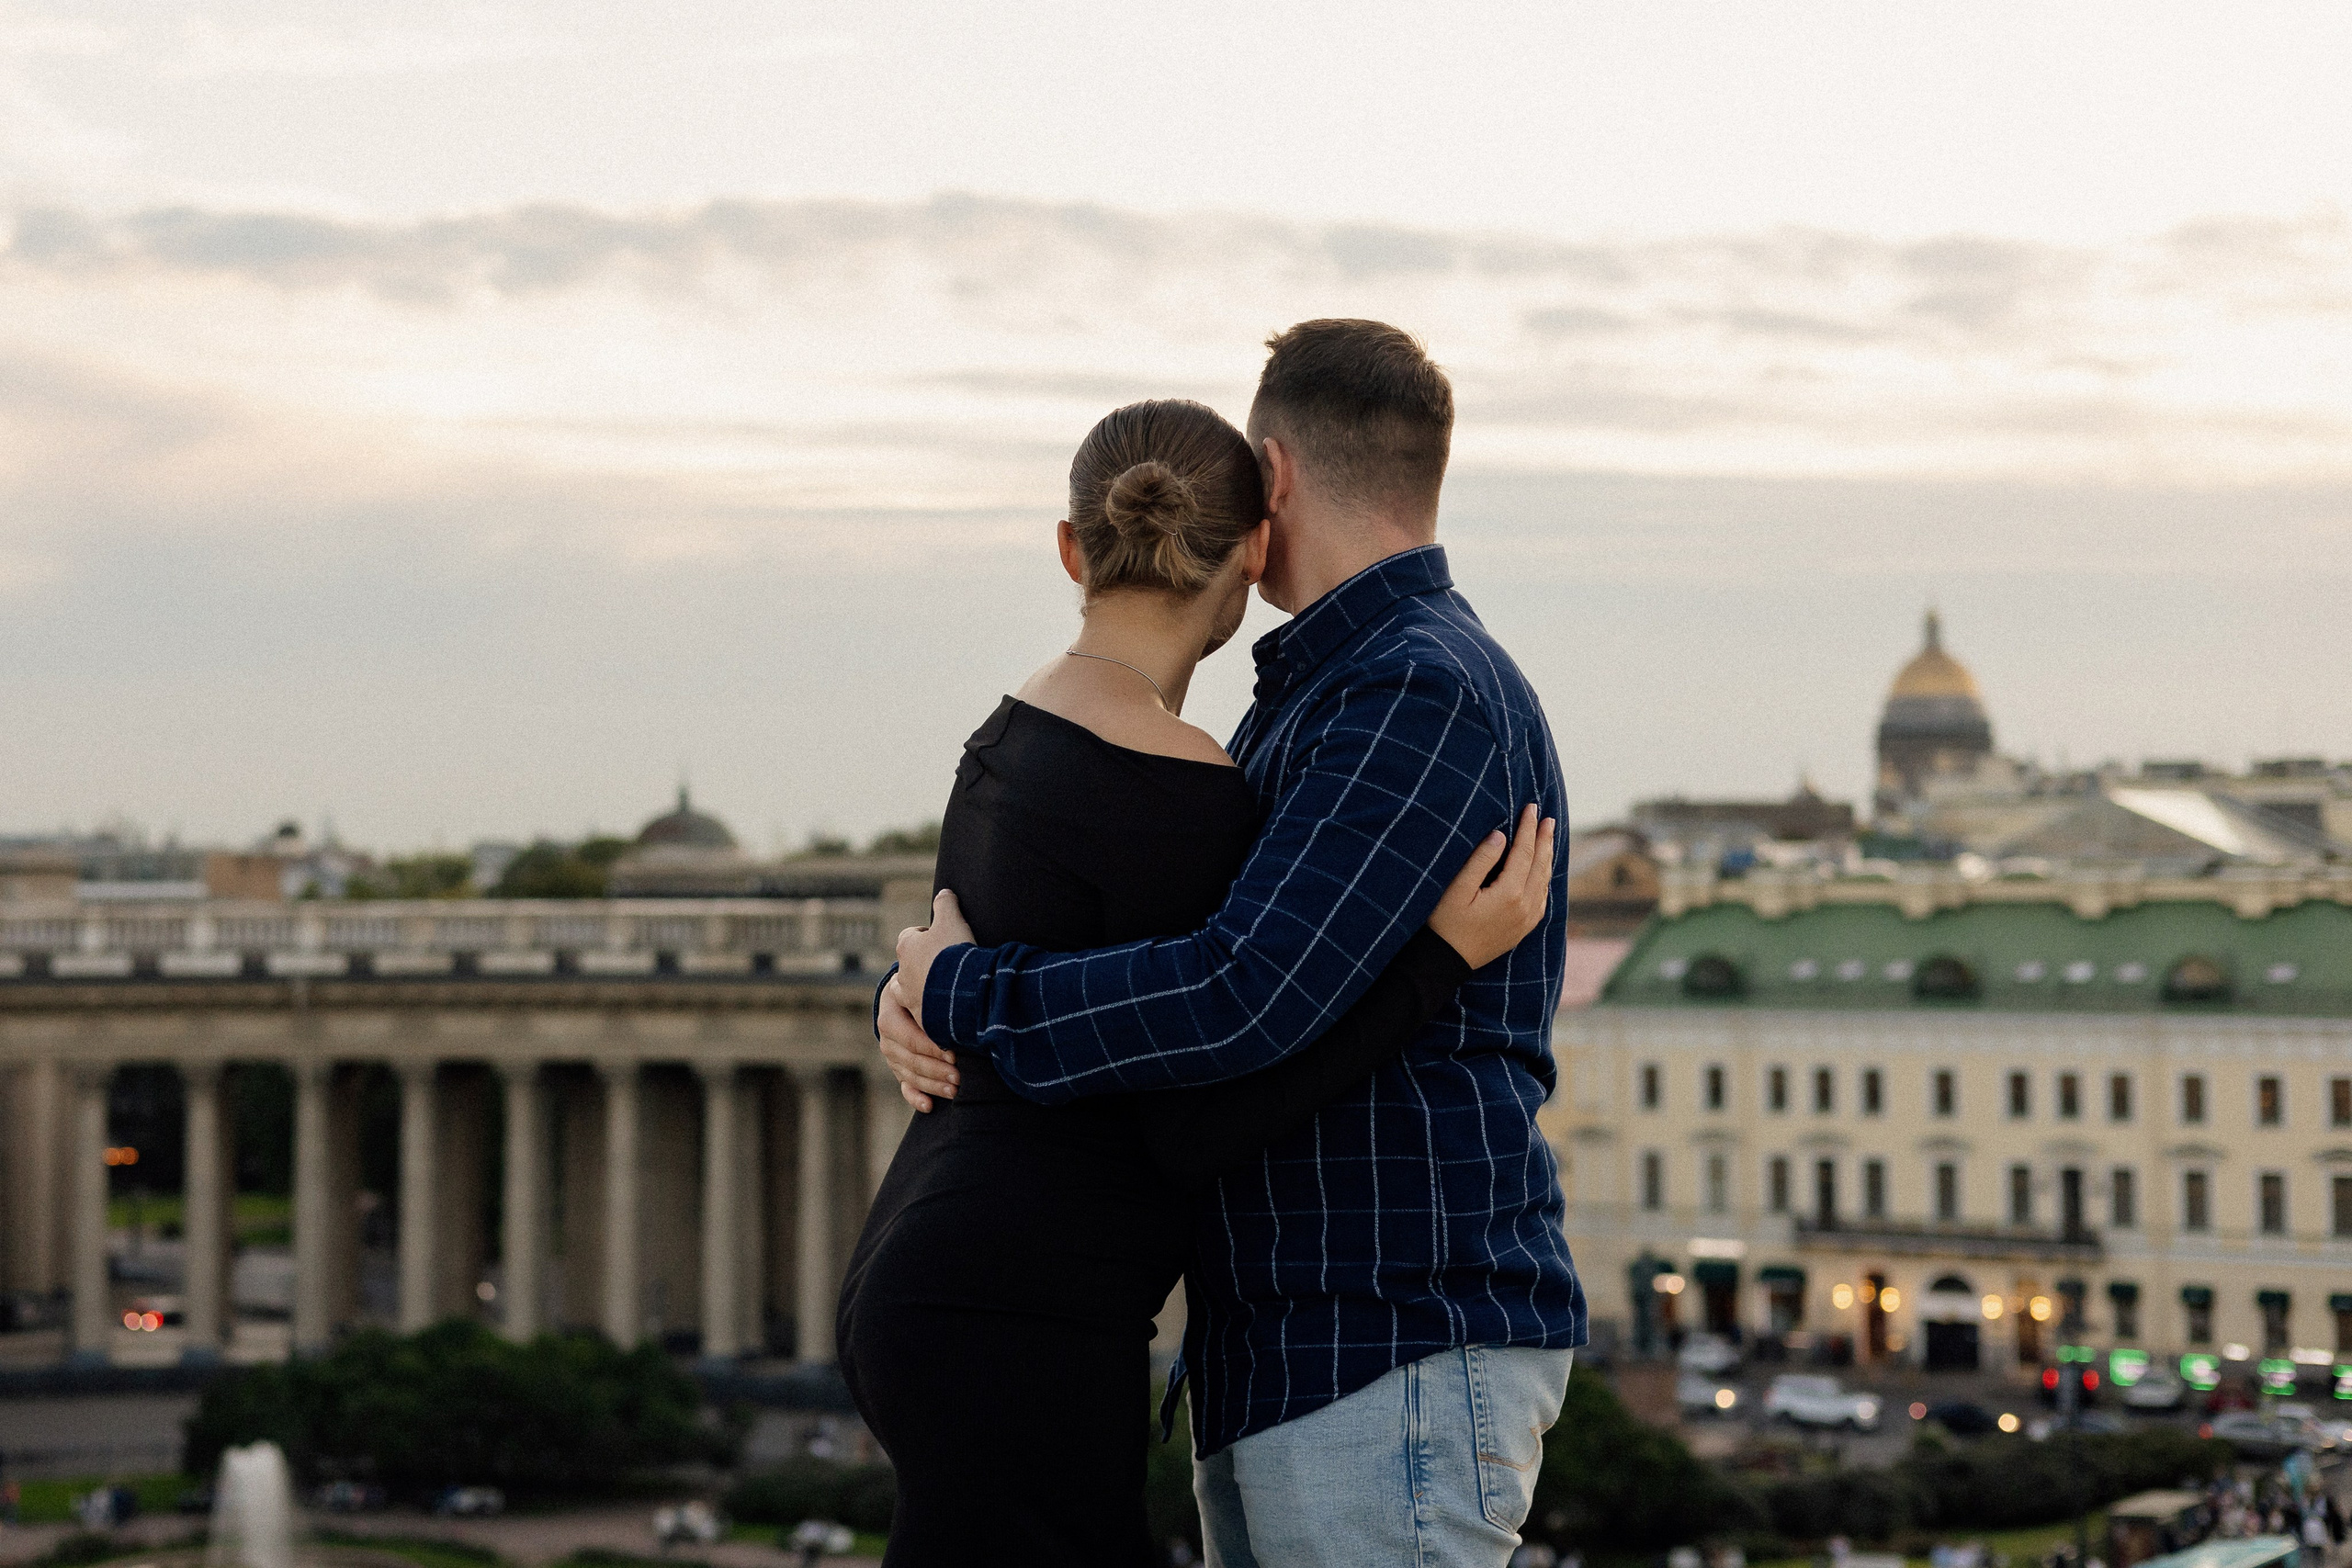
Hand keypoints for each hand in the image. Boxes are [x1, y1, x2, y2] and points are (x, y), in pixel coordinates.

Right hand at [877, 974, 958, 1110]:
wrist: (908, 995)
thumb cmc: (923, 986)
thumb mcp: (921, 982)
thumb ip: (927, 989)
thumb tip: (944, 991)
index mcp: (890, 1015)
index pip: (911, 1038)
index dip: (933, 1049)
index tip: (955, 1055)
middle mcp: (887, 1038)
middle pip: (911, 1060)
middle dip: (936, 1070)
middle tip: (959, 1077)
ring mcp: (892, 1055)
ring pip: (910, 1075)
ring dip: (933, 1086)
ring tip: (955, 1090)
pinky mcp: (899, 1067)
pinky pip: (905, 1086)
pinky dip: (915, 1098)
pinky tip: (929, 1106)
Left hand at [894, 889, 974, 1008]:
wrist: (961, 992)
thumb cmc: (954, 953)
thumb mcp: (952, 920)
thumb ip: (946, 904)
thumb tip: (944, 893)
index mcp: (907, 947)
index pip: (909, 936)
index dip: (924, 934)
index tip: (939, 936)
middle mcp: (903, 973)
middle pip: (906, 965)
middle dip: (920, 964)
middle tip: (942, 964)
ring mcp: (910, 998)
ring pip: (908, 991)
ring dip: (920, 988)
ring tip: (941, 987)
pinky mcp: (922, 1017)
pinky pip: (923, 1011)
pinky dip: (932, 1007)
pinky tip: (948, 1005)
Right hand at [1426, 804, 1556, 968]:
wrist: (1445, 963)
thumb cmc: (1444, 924)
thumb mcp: (1457, 889)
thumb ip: (1480, 861)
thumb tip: (1500, 836)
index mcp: (1510, 894)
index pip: (1524, 852)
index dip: (1528, 828)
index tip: (1532, 808)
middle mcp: (1525, 907)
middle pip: (1540, 865)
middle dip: (1544, 839)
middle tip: (1548, 818)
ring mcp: (1526, 921)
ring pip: (1544, 882)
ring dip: (1547, 858)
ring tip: (1548, 838)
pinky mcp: (1523, 929)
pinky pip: (1542, 899)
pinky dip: (1544, 879)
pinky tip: (1542, 872)